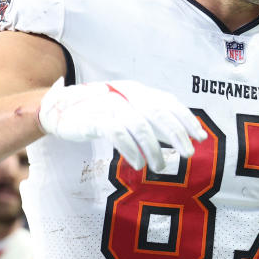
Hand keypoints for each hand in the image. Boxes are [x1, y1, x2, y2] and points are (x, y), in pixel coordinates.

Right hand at [38, 77, 206, 172]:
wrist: (59, 109)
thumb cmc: (97, 113)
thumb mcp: (125, 110)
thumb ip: (147, 119)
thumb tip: (177, 137)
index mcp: (136, 90)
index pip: (167, 102)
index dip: (186, 119)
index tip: (200, 137)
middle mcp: (125, 94)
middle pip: (158, 112)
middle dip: (176, 134)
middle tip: (188, 154)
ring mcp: (110, 105)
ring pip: (140, 126)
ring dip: (154, 149)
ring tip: (160, 167)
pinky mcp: (95, 119)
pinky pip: (119, 134)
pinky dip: (132, 150)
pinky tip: (138, 164)